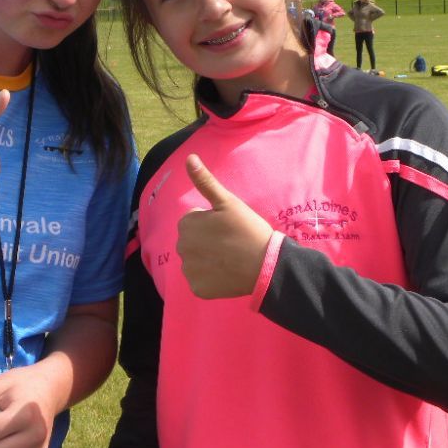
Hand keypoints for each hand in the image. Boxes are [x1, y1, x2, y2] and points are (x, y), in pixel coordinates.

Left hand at [176, 154, 273, 298]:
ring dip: (207, 259)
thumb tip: (189, 158)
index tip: (227, 227)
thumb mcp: (227, 202)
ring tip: (229, 257)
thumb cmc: (248, 229)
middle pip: (192, 241)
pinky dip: (210, 278)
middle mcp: (181, 248)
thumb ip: (205, 181)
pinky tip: (226, 273)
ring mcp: (189, 271)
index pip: (193, 221)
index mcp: (186, 225)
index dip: (210, 222)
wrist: (266, 264)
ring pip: (195, 261)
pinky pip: (200, 280)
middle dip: (205, 240)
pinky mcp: (197, 289)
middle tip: (229, 242)